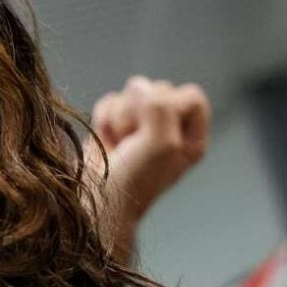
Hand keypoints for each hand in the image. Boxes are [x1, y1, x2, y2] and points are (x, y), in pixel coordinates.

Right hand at [84, 76, 210, 263]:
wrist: (96, 199)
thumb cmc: (134, 180)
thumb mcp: (162, 144)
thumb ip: (160, 107)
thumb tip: (139, 86)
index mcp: (190, 135)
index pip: (190, 95)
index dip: (171, 105)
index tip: (157, 130)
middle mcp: (168, 127)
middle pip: (158, 89)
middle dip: (141, 113)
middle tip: (134, 143)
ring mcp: (140, 124)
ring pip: (131, 92)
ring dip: (121, 117)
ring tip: (120, 145)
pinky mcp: (114, 124)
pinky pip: (110, 101)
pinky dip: (104, 120)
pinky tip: (107, 142)